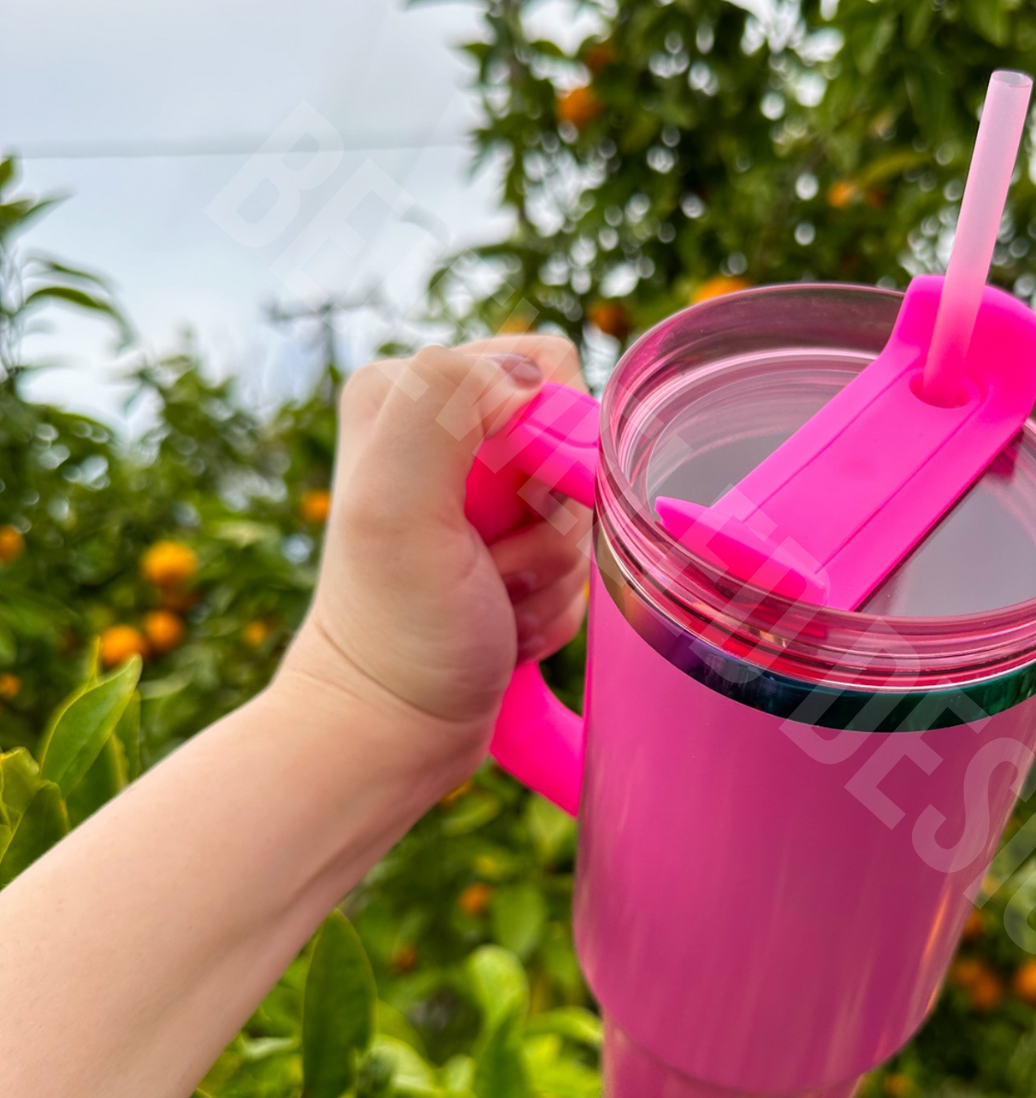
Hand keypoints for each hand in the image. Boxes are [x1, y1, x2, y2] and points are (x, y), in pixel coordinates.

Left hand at [278, 336, 590, 781]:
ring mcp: (477, 493)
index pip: (543, 369)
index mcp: (406, 392)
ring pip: (582, 508)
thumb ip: (444, 404)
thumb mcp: (395, 504)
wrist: (392, 728)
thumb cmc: (395, 629)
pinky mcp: (505, 546)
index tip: (495, 513)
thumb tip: (526, 378)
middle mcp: (439, 430)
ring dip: (549, 573)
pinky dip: (551, 603)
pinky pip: (577, 558)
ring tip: (489, 601)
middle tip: (489, 569)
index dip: (548, 444)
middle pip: (572, 442)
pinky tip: (500, 623)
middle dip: (550, 522)